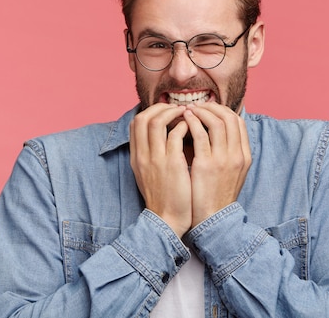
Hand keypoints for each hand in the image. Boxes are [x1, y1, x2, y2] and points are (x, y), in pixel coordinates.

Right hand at [129, 103, 192, 236]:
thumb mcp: (149, 174)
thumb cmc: (164, 197)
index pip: (135, 123)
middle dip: (160, 108)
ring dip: (172, 113)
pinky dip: (184, 126)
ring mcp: (155, 159)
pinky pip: (175, 134)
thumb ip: (152, 154)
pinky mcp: (171, 164)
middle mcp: (142, 155)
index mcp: (136, 157)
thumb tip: (164, 135)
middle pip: (141, 118)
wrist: (167, 220)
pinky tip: (194, 128)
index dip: (151, 112)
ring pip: (156, 121)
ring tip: (187, 115)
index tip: (166, 112)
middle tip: (177, 109)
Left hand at [183, 102, 251, 227]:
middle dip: (212, 107)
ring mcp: (223, 160)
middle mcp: (237, 155)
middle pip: (229, 118)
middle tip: (196, 105)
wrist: (213, 220)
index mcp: (244, 156)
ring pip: (217, 122)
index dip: (223, 110)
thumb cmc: (217, 196)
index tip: (209, 108)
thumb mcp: (232, 173)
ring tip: (188, 110)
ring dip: (201, 111)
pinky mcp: (206, 165)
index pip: (238, 122)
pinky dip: (192, 122)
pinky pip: (200, 134)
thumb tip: (218, 133)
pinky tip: (184, 120)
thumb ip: (229, 153)